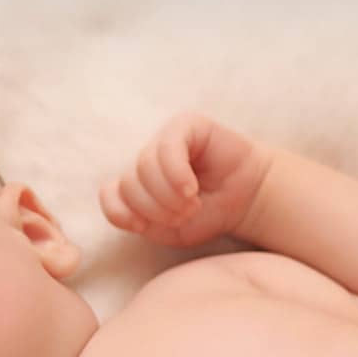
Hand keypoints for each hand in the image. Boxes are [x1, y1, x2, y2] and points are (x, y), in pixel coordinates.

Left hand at [99, 112, 270, 248]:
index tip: (145, 227)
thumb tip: (129, 211)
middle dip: (154, 209)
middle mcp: (144, 161)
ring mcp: (163, 140)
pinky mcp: (185, 125)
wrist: (248, 200)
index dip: (123, 214)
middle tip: (184, 215)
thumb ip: (141, 222)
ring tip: (192, 204)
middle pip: (127, 184)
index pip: (109, 196)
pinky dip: (176, 174)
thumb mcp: (169, 231)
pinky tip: (191, 189)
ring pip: (144, 167)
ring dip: (168, 195)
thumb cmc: (207, 215)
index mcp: (135, 185)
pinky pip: (167, 148)